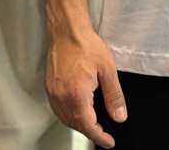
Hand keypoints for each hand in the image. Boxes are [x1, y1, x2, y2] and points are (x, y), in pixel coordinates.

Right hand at [45, 28, 126, 148]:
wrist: (68, 31)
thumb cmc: (87, 45)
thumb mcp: (108, 69)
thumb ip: (114, 95)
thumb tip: (119, 116)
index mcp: (77, 95)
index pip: (88, 126)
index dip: (99, 137)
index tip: (109, 142)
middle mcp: (61, 97)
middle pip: (76, 124)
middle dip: (90, 131)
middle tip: (103, 132)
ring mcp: (53, 93)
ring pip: (65, 119)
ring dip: (79, 124)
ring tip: (93, 123)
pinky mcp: (49, 87)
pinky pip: (58, 109)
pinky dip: (68, 115)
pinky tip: (77, 111)